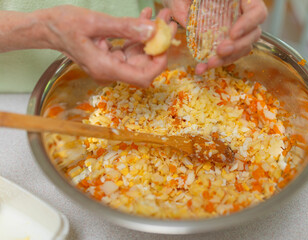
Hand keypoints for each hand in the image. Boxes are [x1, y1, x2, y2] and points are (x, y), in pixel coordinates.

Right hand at [39, 5, 174, 86]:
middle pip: (144, 66)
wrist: (46, 28)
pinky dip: (139, 34)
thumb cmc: (63, 25)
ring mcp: (110, 65)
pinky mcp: (110, 57)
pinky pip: (130, 48)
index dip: (158, 62)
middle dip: (159, 43)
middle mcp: (110, 71)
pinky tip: (144, 16)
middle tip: (167, 20)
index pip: (142, 77)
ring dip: (151, 35)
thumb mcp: (95, 22)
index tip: (166, 41)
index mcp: (105, 68)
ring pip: (140, 55)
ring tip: (159, 13)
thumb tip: (152, 31)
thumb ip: (124, 28)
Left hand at [164, 0, 267, 73]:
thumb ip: (192, 3)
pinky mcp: (226, 44)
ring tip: (210, 63)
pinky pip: (228, 56)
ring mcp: (236, 31)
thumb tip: (195, 22)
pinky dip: (216, 63)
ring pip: (242, 49)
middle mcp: (243, 16)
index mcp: (242, 0)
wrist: (183, 4)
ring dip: (227, 59)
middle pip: (254, 34)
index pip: (257, 12)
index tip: (233, 33)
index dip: (249, 23)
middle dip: (237, 46)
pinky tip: (202, 68)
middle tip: (220, 51)